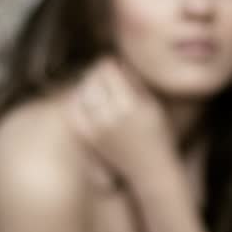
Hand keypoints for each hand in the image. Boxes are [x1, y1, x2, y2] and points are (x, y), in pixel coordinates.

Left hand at [64, 57, 178, 189]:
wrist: (149, 170)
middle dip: (99, 73)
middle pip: (92, 78)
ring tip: (100, 88)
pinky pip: (74, 109)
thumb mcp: (152, 104)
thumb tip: (117, 62)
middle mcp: (110, 116)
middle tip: (107, 75)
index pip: (108, 69)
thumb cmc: (157, 135)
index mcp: (130, 104)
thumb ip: (134, 82)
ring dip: (89, 86)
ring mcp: (96, 127)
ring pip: (81, 91)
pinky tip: (89, 102)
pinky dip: (79, 101)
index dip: (111, 64)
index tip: (116, 66)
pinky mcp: (87, 136)